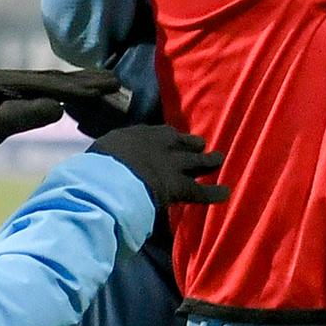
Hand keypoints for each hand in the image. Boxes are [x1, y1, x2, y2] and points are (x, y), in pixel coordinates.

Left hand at [0, 68, 124, 156]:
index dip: (80, 88)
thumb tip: (58, 110)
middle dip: (87, 80)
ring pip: (52, 81)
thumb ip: (21, 117)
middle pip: (55, 78)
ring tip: (106, 84)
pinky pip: (45, 88)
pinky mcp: (10, 91)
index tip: (106, 89)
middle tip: (117, 82)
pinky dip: (66, 89)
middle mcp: (11, 77)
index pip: (50, 85)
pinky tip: (77, 93)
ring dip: (79, 83)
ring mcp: (10, 82)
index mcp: (5, 82)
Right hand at [87, 124, 227, 206]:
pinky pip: (202, 190)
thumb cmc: (99, 165)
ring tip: (218, 159)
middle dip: (191, 144)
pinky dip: (215, 192)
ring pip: (197, 160)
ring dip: (209, 160)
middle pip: (181, 141)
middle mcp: (161, 145)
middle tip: (199, 144)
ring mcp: (173, 164)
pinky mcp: (181, 186)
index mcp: (139, 135)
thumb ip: (107, 154)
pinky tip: (226, 193)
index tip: (170, 139)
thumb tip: (99, 164)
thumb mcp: (101, 151)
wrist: (112, 177)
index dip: (167, 138)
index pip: (157, 133)